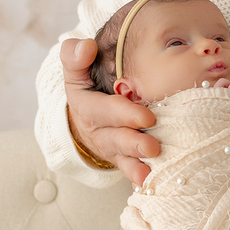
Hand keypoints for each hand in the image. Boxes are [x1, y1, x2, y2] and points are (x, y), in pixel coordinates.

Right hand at [61, 37, 158, 184]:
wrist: (85, 114)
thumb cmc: (88, 85)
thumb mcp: (76, 70)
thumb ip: (76, 55)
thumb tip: (87, 46)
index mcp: (87, 106)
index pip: (103, 111)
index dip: (124, 115)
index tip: (147, 118)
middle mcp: (98, 130)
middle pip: (115, 139)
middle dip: (133, 144)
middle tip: (154, 148)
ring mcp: (110, 147)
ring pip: (122, 157)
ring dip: (136, 164)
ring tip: (150, 171)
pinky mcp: (121, 158)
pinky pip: (127, 169)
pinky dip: (136, 177)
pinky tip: (149, 183)